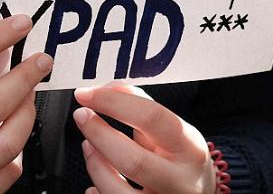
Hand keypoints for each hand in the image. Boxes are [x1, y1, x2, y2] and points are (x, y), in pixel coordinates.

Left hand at [74, 85, 216, 193]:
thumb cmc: (183, 161)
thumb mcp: (175, 133)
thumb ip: (145, 111)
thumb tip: (108, 88)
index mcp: (191, 149)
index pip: (152, 118)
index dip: (114, 103)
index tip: (87, 94)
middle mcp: (181, 182)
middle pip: (133, 160)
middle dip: (99, 134)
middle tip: (81, 116)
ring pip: (117, 193)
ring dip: (95, 165)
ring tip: (88, 147)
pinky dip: (98, 193)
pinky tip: (96, 184)